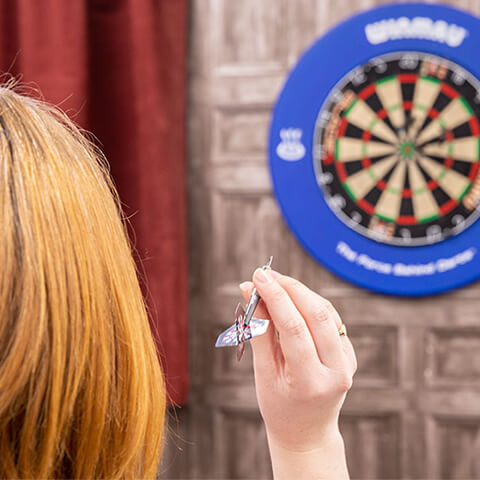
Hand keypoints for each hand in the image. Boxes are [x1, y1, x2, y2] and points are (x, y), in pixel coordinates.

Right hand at [240, 269, 356, 477]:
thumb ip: (259, 332)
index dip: (275, 297)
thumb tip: (252, 293)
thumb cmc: (279, 406)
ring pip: (326, 312)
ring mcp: (347, 362)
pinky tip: (292, 297)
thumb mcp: (263, 374)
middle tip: (265, 275)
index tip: (258, 278)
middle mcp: (336, 371)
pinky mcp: (350, 354)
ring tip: (274, 283)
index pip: (293, 328)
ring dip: (299, 292)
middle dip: (289, 288)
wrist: (307, 432)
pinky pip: (331, 319)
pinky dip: (310, 303)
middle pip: (316, 314)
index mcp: (310, 382)